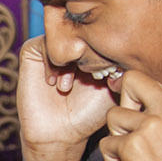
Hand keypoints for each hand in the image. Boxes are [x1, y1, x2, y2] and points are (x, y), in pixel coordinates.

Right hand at [16, 35, 118, 160]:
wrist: (59, 132)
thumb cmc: (89, 113)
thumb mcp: (115, 85)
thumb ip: (123, 63)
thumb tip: (129, 41)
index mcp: (95, 45)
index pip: (105, 30)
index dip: (109, 50)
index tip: (108, 77)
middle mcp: (74, 41)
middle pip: (85, 27)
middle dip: (90, 53)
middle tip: (89, 78)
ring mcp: (53, 45)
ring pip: (65, 34)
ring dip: (69, 60)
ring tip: (68, 87)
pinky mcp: (32, 51)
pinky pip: (45, 43)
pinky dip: (51, 63)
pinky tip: (54, 84)